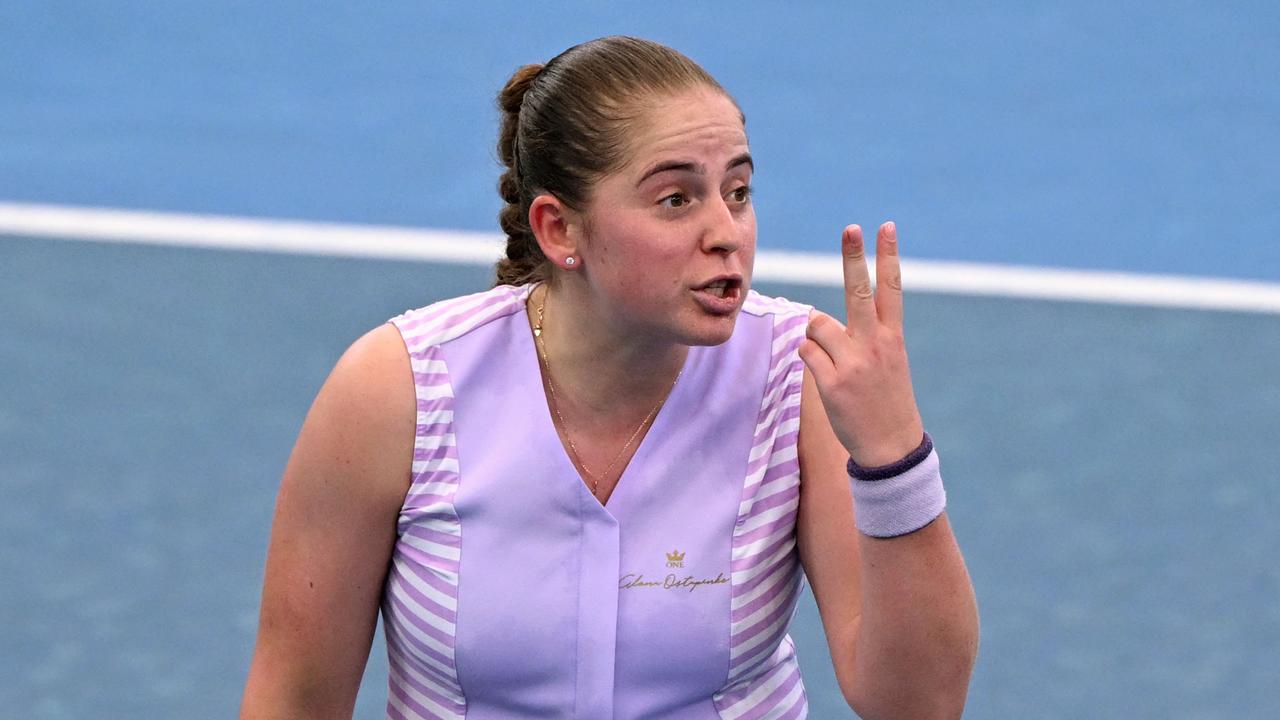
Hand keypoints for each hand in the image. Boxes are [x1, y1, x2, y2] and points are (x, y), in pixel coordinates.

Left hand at [798, 222, 924, 466]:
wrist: (890, 445)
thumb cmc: (884, 397)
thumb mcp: (887, 360)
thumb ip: (862, 334)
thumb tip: (814, 316)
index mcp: (892, 336)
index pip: (892, 288)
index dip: (888, 256)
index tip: (886, 227)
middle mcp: (875, 344)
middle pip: (859, 291)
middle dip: (854, 258)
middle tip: (851, 228)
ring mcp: (854, 362)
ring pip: (816, 324)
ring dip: (815, 336)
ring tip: (832, 360)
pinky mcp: (832, 382)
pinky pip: (805, 352)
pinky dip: (808, 357)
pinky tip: (825, 376)